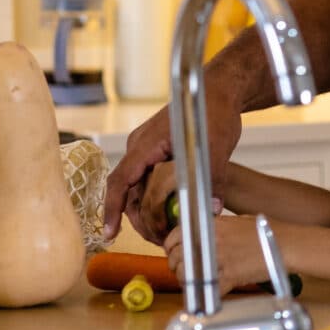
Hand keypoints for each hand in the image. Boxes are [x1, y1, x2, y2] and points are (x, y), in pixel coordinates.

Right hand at [108, 93, 245, 244]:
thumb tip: (212, 210)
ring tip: (167, 232)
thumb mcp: (217, 149)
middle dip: (140, 220)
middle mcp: (139, 148)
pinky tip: (170, 215)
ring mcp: (145, 150)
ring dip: (149, 213)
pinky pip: (148, 181)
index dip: (112, 209)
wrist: (218, 90)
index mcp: (146, 144)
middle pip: (128, 192)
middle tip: (160, 240)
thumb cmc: (213, 111)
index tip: (110, 233)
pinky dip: (156, 200)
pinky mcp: (155, 153)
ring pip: (138, 190)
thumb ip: (213, 181)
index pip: (120, 182)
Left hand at [159, 214, 269, 294]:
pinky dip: (207, 296)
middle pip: (177, 258)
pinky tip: (209, 295)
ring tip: (196, 284)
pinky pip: (209, 290)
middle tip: (185, 271)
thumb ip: (217, 228)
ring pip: (188, 276)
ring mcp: (219, 260)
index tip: (173, 254)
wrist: (286, 243)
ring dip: (188, 282)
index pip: (174, 237)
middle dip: (177, 267)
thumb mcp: (236, 221)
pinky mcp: (229, 277)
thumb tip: (203, 236)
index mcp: (210, 226)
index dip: (170, 248)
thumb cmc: (266, 231)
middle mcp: (210, 241)